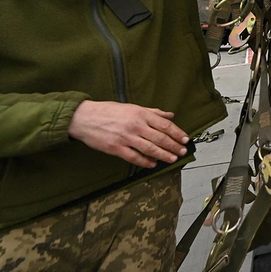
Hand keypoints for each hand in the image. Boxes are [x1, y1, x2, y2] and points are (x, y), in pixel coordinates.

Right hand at [68, 101, 188, 167]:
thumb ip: (152, 112)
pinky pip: (134, 157)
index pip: (164, 124)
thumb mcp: (132, 107)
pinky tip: (153, 164)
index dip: (177, 132)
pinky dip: (145, 162)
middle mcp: (135, 125)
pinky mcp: (115, 148)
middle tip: (183, 151)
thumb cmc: (108, 111)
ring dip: (163, 155)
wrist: (84, 117)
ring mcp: (125, 137)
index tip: (185, 138)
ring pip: (149, 148)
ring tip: (172, 158)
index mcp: (140, 114)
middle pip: (159, 137)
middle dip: (173, 145)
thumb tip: (170, 114)